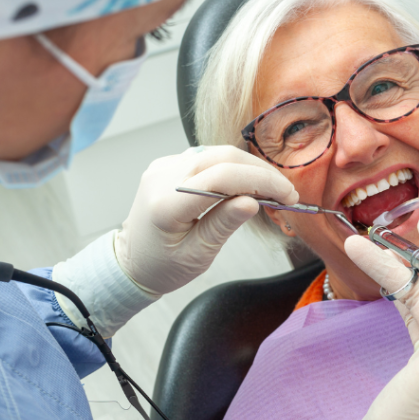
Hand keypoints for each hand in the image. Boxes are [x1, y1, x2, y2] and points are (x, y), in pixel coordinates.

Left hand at [115, 145, 297, 294]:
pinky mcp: (168, 165)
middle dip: (261, 173)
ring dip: (249, 168)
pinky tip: (247, 184)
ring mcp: (164, 167)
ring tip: (272, 189)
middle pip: (224, 158)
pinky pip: (207, 157)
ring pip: (218, 153)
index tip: (288, 197)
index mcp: (167, 204)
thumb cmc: (162, 266)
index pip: (223, 178)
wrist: (131, 263)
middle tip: (286, 194)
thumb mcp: (197, 255)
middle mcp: (162, 177)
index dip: (261, 182)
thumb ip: (223, 225)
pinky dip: (232, 167)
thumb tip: (252, 202)